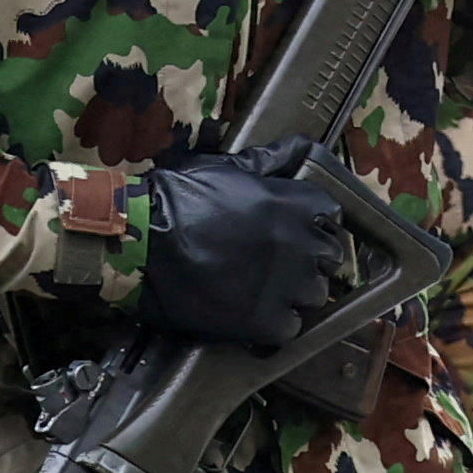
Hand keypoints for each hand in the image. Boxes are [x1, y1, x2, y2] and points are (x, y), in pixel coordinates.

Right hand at [135, 151, 347, 351]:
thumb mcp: (227, 167)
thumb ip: (269, 160)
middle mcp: (298, 245)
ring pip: (314, 295)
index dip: (316, 223)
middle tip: (284, 261)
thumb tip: (299, 145)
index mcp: (293, 204)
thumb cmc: (180, 197)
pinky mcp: (262, 321)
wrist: (141, 242)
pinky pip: (290, 328)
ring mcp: (282, 285)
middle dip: (311, 259)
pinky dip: (277, 324)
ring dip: (297, 292)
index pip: (331, 216)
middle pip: (329, 259)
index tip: (301, 229)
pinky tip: (257, 313)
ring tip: (270, 289)